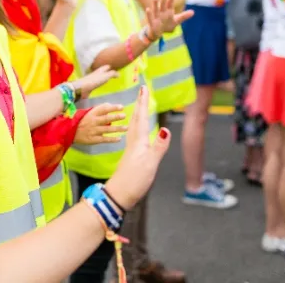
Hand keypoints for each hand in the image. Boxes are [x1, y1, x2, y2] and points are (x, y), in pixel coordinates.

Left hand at [70, 65, 118, 99]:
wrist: (82, 88)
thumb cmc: (94, 81)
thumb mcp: (105, 76)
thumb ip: (112, 74)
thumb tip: (119, 74)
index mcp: (99, 71)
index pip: (105, 67)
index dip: (109, 67)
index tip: (113, 67)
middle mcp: (95, 74)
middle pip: (101, 72)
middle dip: (106, 72)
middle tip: (111, 73)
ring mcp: (92, 81)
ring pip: (98, 78)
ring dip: (102, 78)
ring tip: (107, 80)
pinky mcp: (90, 87)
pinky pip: (96, 84)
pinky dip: (99, 84)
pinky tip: (100, 87)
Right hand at [74, 104, 126, 144]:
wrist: (70, 132)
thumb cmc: (81, 121)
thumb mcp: (87, 112)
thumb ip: (98, 109)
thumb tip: (110, 105)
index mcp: (92, 114)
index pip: (103, 109)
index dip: (113, 107)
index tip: (121, 107)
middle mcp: (93, 121)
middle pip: (106, 119)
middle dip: (116, 117)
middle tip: (124, 116)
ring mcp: (93, 131)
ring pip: (107, 130)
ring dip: (117, 129)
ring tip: (126, 128)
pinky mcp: (93, 139)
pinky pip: (104, 139)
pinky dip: (112, 139)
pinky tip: (119, 138)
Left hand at [105, 86, 170, 209]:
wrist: (119, 195)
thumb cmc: (134, 180)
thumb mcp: (150, 164)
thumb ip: (158, 147)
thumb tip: (165, 129)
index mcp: (138, 142)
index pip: (141, 118)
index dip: (143, 103)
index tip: (143, 88)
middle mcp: (134, 143)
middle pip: (136, 119)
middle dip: (140, 104)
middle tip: (141, 90)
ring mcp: (131, 149)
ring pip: (134, 126)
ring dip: (138, 114)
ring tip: (139, 105)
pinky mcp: (131, 156)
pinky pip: (134, 135)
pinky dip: (137, 128)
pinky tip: (137, 131)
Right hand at [145, 0, 194, 37]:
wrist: (158, 33)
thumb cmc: (167, 25)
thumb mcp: (176, 21)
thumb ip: (184, 16)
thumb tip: (193, 12)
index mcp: (168, 11)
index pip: (170, 2)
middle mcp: (162, 12)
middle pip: (163, 4)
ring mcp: (156, 17)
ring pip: (156, 9)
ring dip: (155, 4)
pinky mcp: (152, 23)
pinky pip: (150, 18)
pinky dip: (149, 14)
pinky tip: (147, 9)